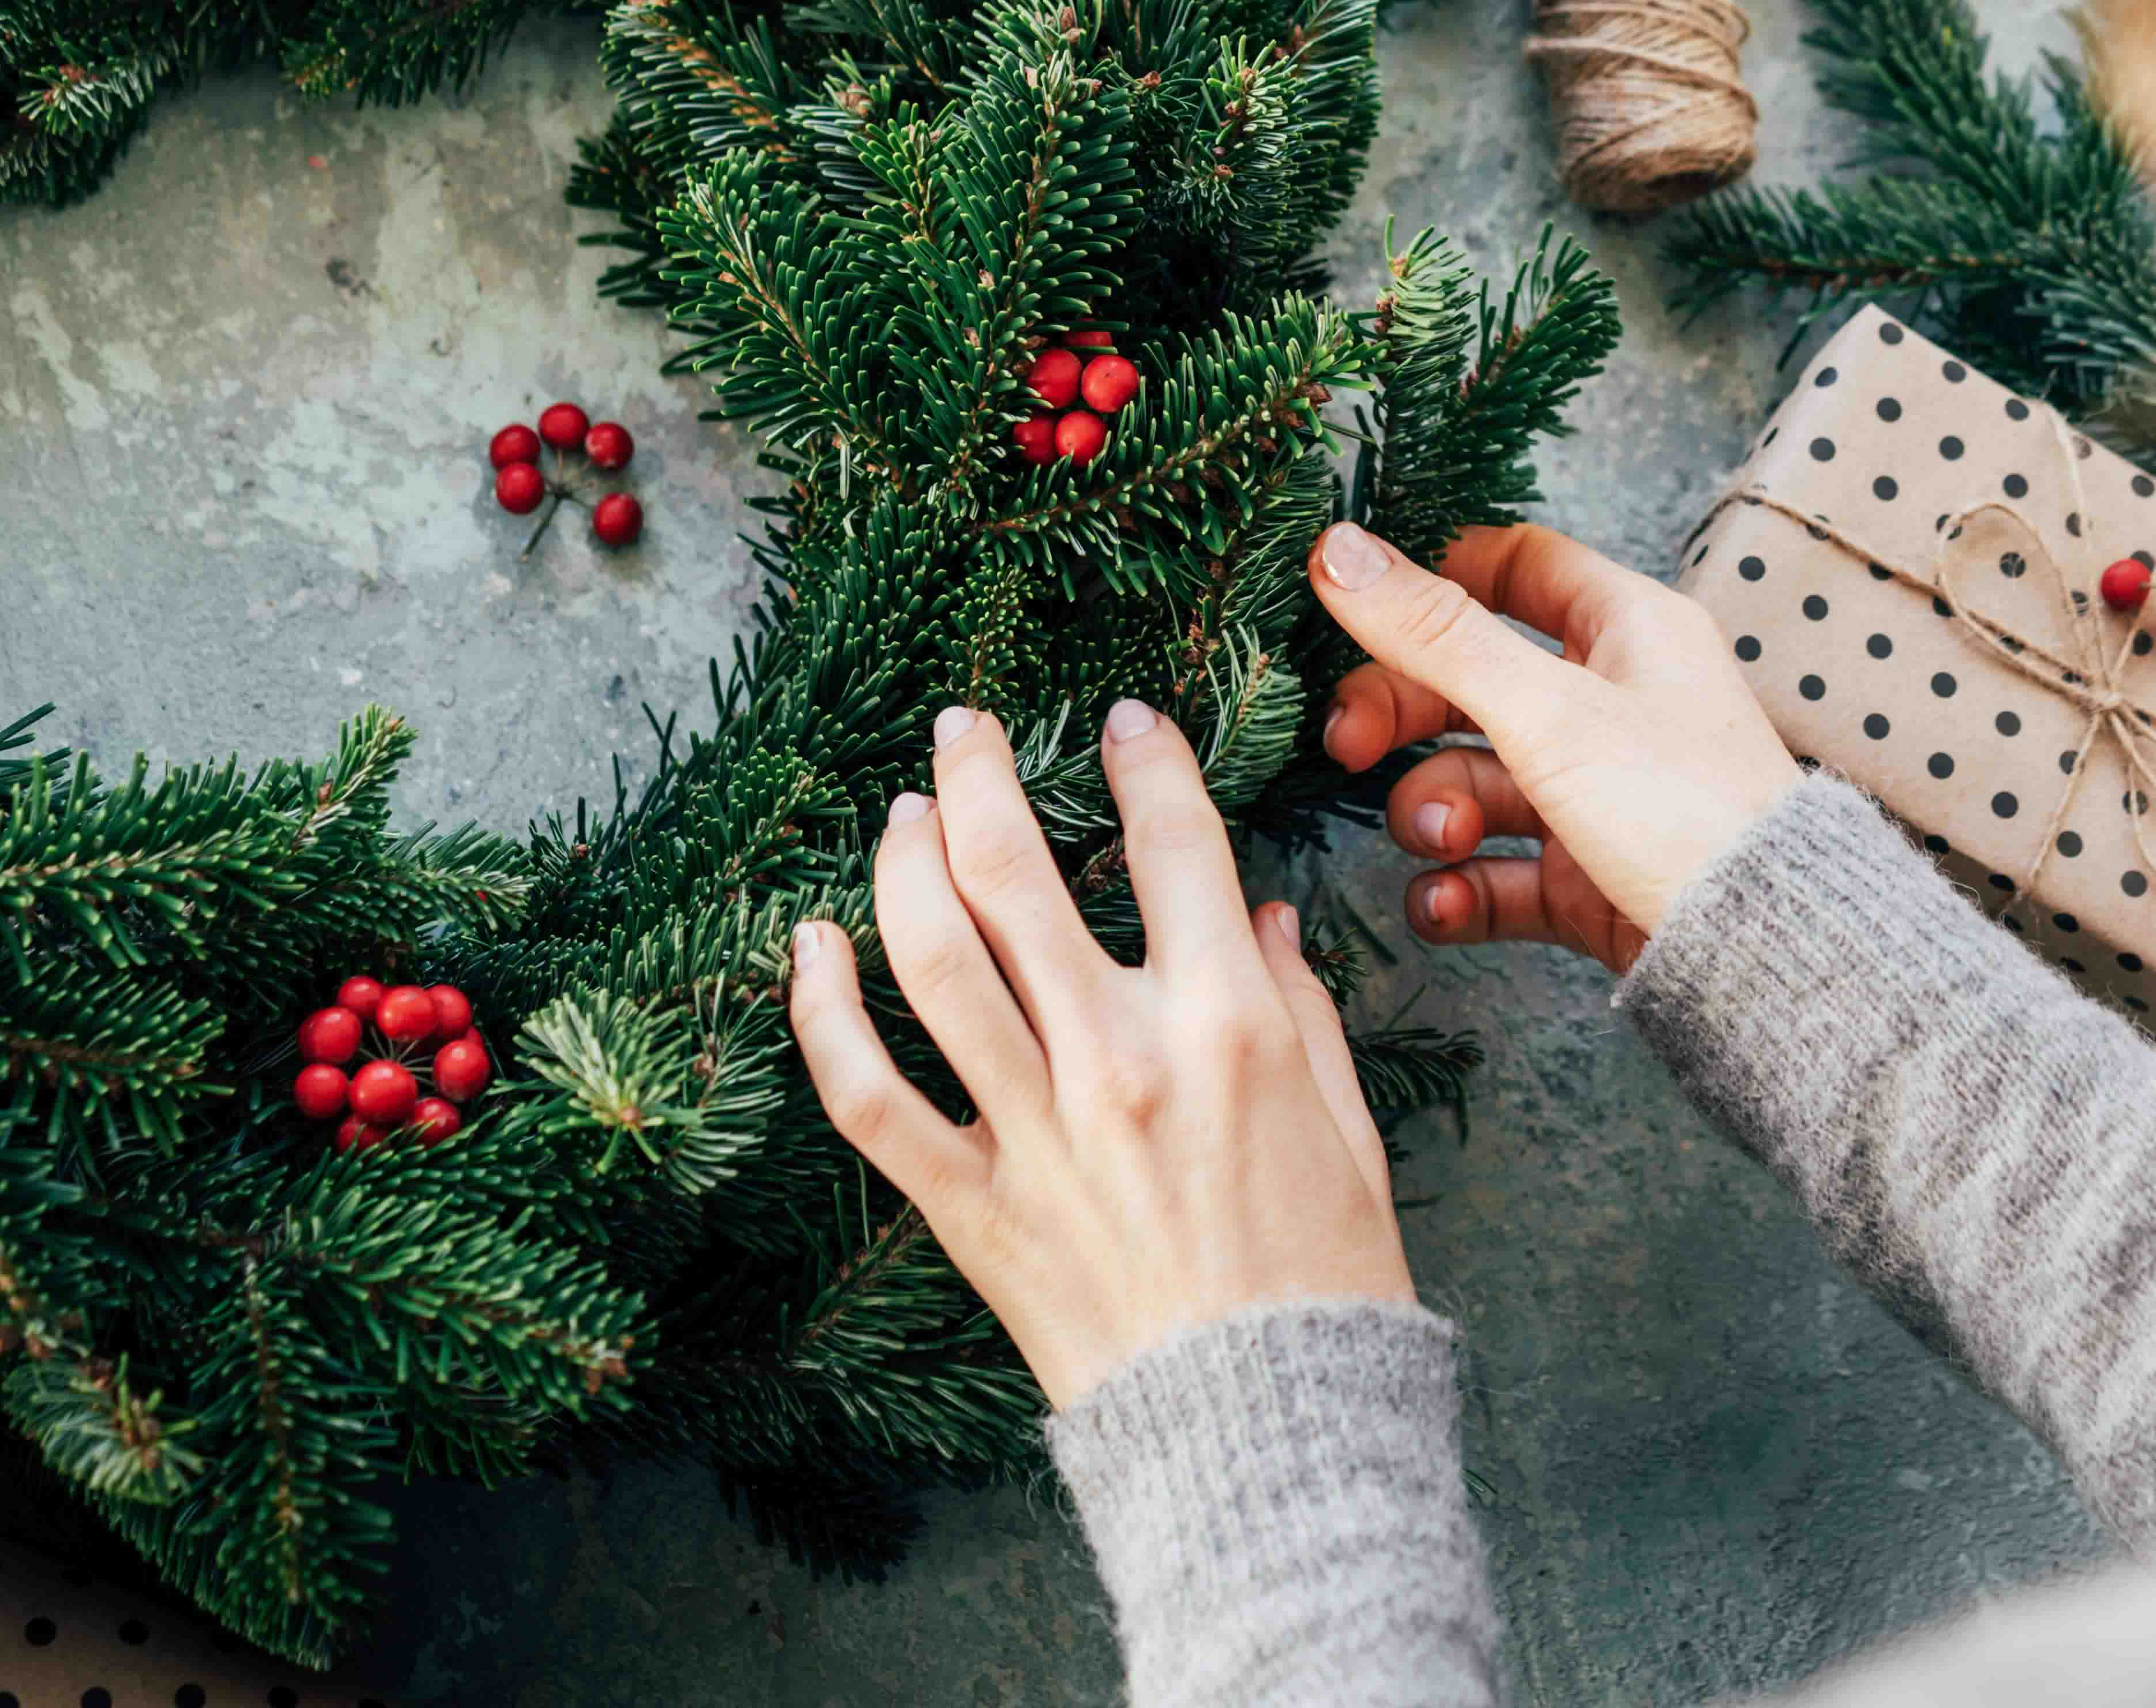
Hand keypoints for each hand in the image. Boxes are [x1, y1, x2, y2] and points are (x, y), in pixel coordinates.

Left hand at [786, 699, 1410, 1408]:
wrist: (1267, 1432)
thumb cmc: (1325, 1281)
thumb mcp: (1345, 1123)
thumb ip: (1298, 1002)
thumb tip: (1259, 908)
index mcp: (1226, 1028)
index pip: (1173, 843)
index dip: (1146, 760)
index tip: (1123, 722)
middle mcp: (1119, 1062)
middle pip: (1013, 873)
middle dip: (979, 775)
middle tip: (962, 729)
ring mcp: (1034, 1134)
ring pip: (930, 961)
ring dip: (902, 866)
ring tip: (902, 814)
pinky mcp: (971, 1208)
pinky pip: (868, 1100)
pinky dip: (823, 1015)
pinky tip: (811, 946)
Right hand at [1314, 521, 1802, 973]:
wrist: (1763, 954)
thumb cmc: (1681, 807)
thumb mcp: (1546, 707)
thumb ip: (1436, 633)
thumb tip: (1338, 547)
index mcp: (1626, 629)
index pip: (1516, 567)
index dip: (1435, 579)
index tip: (1360, 607)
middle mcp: (1612, 703)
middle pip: (1470, 681)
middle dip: (1402, 714)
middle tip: (1346, 745)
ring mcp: (1595, 793)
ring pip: (1473, 782)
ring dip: (1433, 811)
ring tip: (1444, 840)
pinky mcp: (1583, 877)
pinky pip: (1494, 870)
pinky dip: (1460, 887)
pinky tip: (1447, 902)